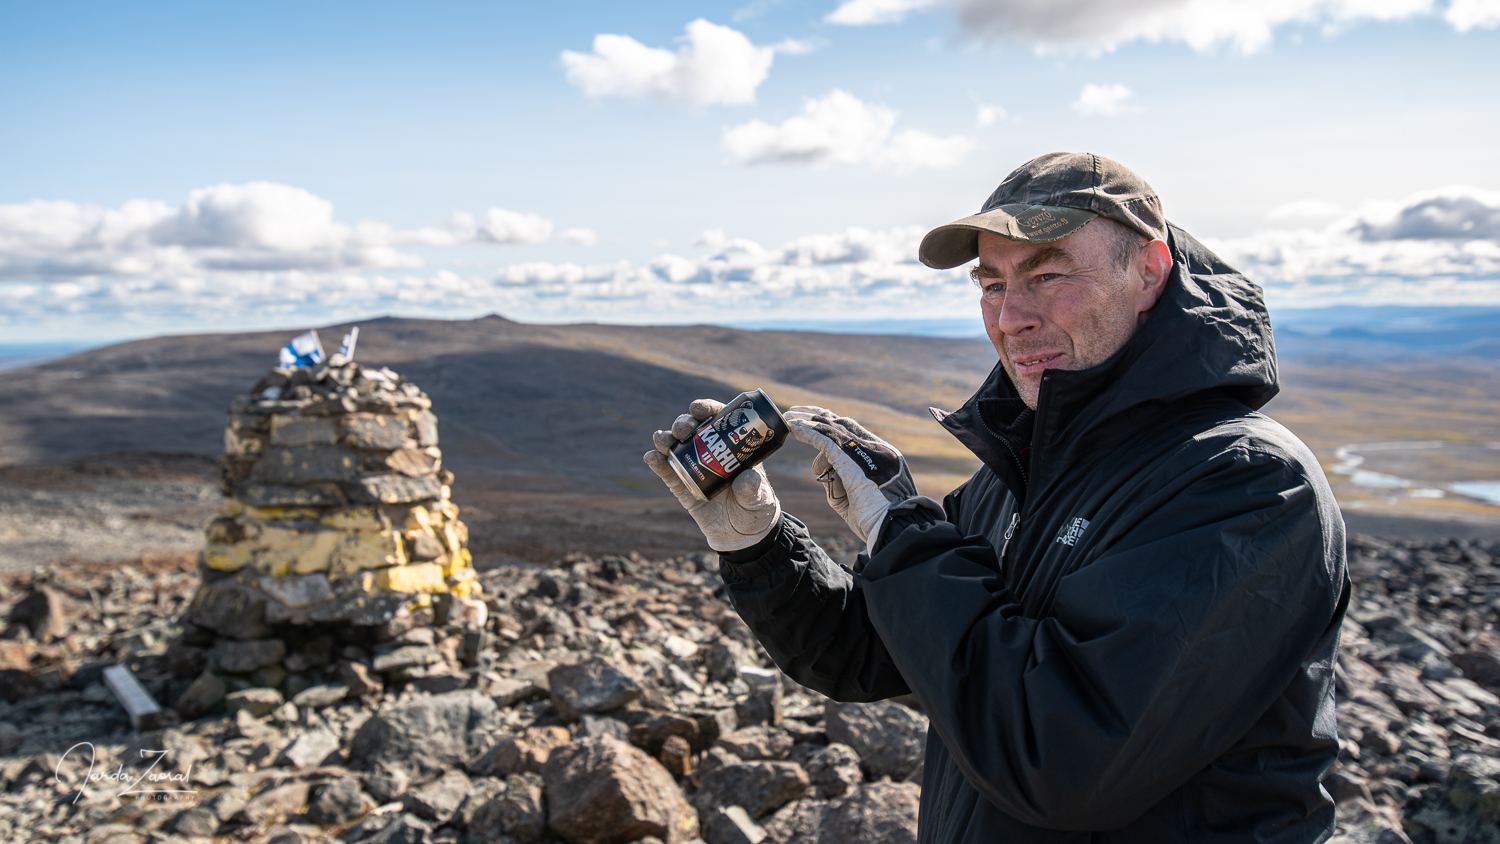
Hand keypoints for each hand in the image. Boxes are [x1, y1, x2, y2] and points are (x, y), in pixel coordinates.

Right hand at [644, 398, 782, 551]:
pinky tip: (651, 457)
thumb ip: (753, 489)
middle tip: (684, 428)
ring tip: (663, 440)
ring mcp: (692, 468)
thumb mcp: (759, 499)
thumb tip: (746, 478)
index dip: (706, 409)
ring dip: (666, 439)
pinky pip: (667, 472)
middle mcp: (708, 453)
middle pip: (692, 429)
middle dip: (683, 423)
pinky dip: (657, 463)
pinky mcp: (681, 487)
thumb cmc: (755, 510)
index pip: (717, 420)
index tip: (698, 408)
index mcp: (730, 447)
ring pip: (675, 446)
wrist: (742, 537)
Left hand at [783, 406, 919, 551]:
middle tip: (796, 412)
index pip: (855, 432)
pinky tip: (793, 428)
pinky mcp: (851, 461)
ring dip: (808, 421)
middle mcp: (876, 448)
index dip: (832, 423)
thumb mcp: (860, 500)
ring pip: (831, 429)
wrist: (896, 529)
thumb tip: (828, 479)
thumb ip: (845, 486)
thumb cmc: (880, 522)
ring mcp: (865, 452)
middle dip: (817, 416)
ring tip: (788, 417)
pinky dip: (808, 433)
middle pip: (842, 423)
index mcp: (884, 456)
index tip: (815, 419)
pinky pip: (825, 441)